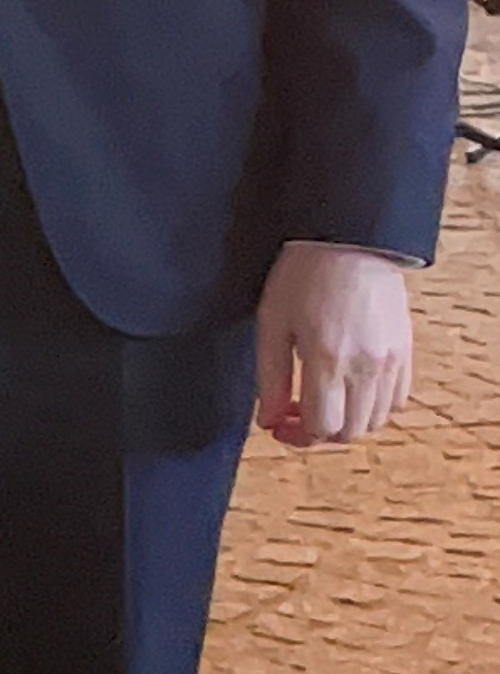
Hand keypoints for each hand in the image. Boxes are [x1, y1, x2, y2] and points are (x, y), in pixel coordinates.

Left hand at [254, 241, 413, 446]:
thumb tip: (268, 421)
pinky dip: (375, 407)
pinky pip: (397, 400)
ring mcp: (390, 360)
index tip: (280, 425)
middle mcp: (365, 366)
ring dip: (348, 422)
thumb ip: (271, 378)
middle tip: (298, 414)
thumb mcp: (273, 323)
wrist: (348, 237)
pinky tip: (352, 389)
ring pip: (376, 421)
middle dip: (319, 433)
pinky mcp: (405, 350)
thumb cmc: (305, 272)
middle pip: (349, 432)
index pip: (320, 428)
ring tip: (325, 401)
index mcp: (327, 361)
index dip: (296, 437)